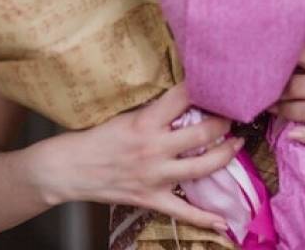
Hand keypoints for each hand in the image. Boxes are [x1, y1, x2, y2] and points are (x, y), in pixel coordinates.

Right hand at [36, 84, 241, 231]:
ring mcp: (155, 176)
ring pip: (202, 167)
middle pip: (203, 132)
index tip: (221, 84)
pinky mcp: (151, 198)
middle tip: (234, 116)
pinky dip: (204, 218)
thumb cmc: (95, 137)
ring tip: (236, 146)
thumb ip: (155, 110)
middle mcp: (154, 148)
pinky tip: (223, 221)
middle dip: (224, 123)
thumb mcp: (125, 115)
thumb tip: (184, 97)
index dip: (206, 88)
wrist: (68, 168)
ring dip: (225, 156)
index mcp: (146, 122)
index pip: (184, 97)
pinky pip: (183, 211)